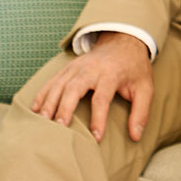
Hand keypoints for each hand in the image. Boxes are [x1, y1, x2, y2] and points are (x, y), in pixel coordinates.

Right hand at [30, 32, 153, 141]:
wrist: (124, 42)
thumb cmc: (134, 69)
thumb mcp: (145, 88)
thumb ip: (141, 112)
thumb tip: (135, 136)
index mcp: (111, 74)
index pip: (102, 98)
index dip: (98, 119)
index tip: (96, 137)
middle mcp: (91, 68)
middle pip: (74, 88)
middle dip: (65, 108)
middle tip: (59, 129)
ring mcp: (77, 66)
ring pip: (59, 84)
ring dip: (49, 103)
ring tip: (43, 122)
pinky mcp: (68, 67)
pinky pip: (52, 81)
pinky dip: (42, 94)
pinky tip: (35, 109)